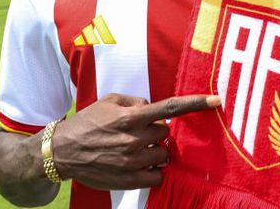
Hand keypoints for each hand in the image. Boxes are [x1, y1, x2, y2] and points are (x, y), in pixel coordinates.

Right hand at [52, 93, 219, 189]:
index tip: (217, 101)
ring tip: (132, 148)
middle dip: (155, 131)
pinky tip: (136, 164)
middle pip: (165, 133)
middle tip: (137, 132)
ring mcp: (133, 160)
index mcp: (131, 116)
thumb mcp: (109, 101)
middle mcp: (135, 138)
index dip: (196, 103)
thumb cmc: (87, 122)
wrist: (63, 151)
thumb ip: (135, 102)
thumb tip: (151, 108)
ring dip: (153, 150)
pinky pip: (157, 175)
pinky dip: (152, 170)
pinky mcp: (130, 179)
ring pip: (163, 154)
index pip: (170, 108)